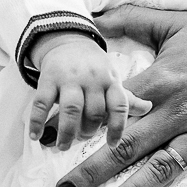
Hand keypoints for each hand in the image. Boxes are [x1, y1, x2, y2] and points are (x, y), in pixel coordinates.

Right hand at [31, 32, 150, 149]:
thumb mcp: (112, 78)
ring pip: (71, 109)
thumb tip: (150, 108)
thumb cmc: (94, 67)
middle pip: (94, 111)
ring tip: (62, 146)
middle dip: (88, 130)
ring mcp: (69, 78)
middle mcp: (92, 79)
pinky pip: (42, 102)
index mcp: (110, 81)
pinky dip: (38, 121)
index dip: (118, 127)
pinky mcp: (48, 78)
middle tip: (81, 138)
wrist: (68, 40)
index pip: (119, 106)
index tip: (112, 145)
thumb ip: (127, 97)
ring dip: (66, 131)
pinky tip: (36, 136)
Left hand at [52, 6, 186, 186]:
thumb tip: (91, 15)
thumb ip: (128, 18)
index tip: (54, 143)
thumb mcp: (171, 20)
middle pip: (129, 146)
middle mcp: (180, 112)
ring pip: (163, 170)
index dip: (85, 126)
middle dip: (93, 171)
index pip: (115, 110)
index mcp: (162, 80)